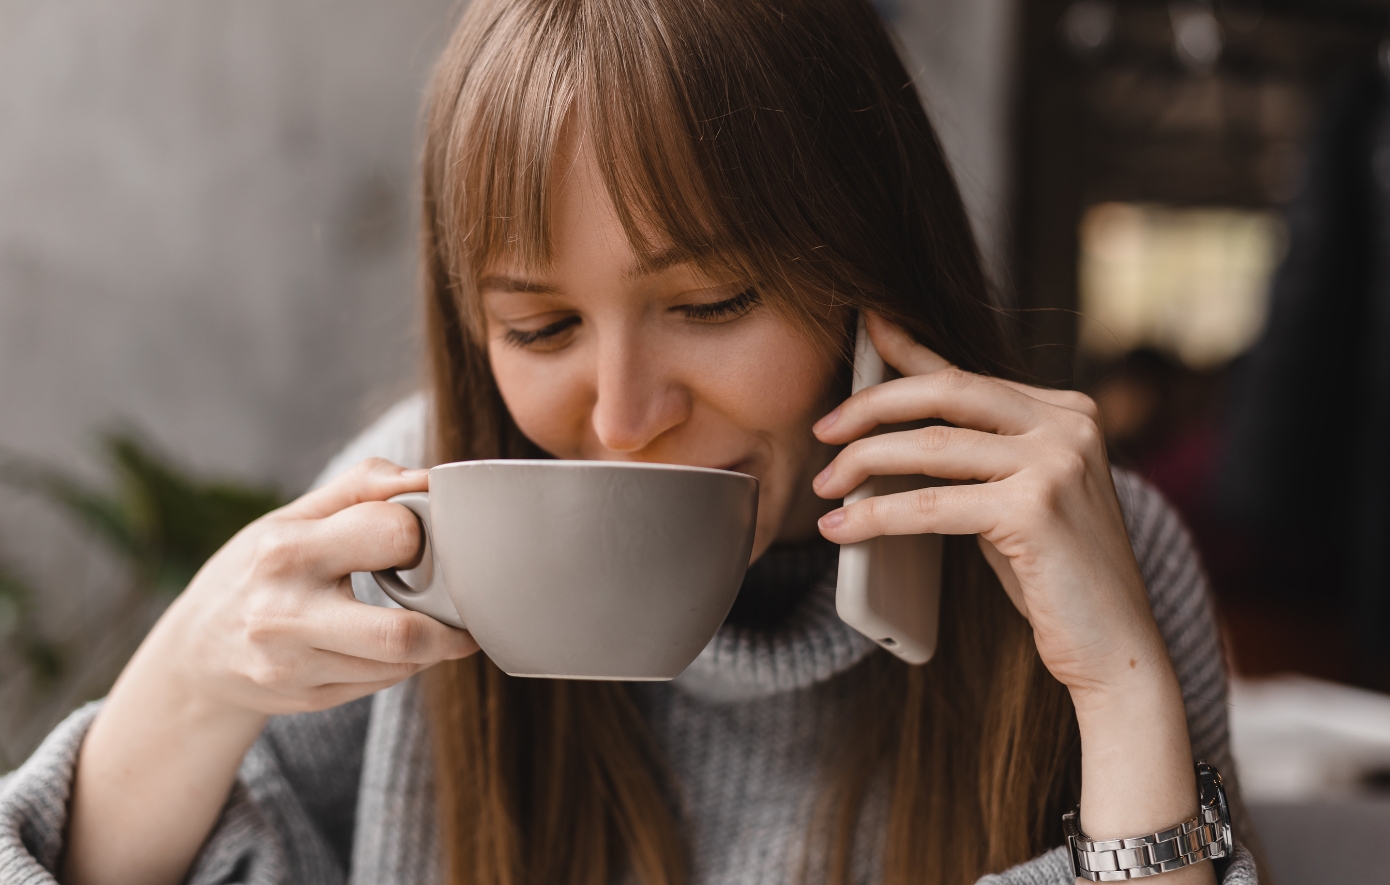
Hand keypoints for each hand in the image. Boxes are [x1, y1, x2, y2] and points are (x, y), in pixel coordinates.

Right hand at [65, 458, 476, 884]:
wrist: (194, 655)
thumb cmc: (257, 571)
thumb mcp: (294, 517)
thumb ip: (363, 487)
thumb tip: (430, 477)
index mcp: (287, 551)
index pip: (392, 533)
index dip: (422, 531)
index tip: (428, 537)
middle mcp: (286, 615)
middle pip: (401, 632)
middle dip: (449, 622)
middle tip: (462, 605)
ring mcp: (294, 667)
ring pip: (402, 663)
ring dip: (432, 643)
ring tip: (429, 621)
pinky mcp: (308, 700)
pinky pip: (385, 682)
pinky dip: (403, 662)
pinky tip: (390, 644)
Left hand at [811, 318, 1212, 878]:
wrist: (1117, 647)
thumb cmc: (1055, 575)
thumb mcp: (1013, 495)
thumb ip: (971, 451)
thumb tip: (896, 422)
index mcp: (1069, 411)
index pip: (968, 374)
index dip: (909, 350)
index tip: (864, 327)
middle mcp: (1069, 426)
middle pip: (947, 392)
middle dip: (873, 406)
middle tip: (824, 429)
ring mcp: (1057, 463)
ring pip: (931, 448)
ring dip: (864, 464)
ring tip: (825, 486)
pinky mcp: (1036, 510)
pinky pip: (931, 505)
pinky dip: (877, 515)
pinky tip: (844, 529)